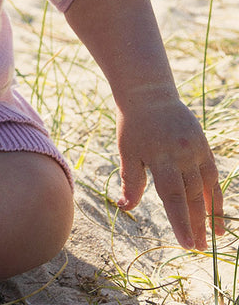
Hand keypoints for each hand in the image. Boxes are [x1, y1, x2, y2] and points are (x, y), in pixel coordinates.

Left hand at [116, 96, 223, 250]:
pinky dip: (215, 194)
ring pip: (206, 188)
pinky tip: (217, 212)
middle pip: (192, 196)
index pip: (173, 196)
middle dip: (196, 224)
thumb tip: (124, 206)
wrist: (149, 93)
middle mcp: (181, 155)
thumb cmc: (132, 124)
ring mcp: (195, 150)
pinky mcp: (203, 145)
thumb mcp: (127, 150)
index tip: (187, 244)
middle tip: (199, 248)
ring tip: (214, 237)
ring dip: (210, 214)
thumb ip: (131, 180)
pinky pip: (212, 175)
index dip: (180, 221)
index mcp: (160, 157)